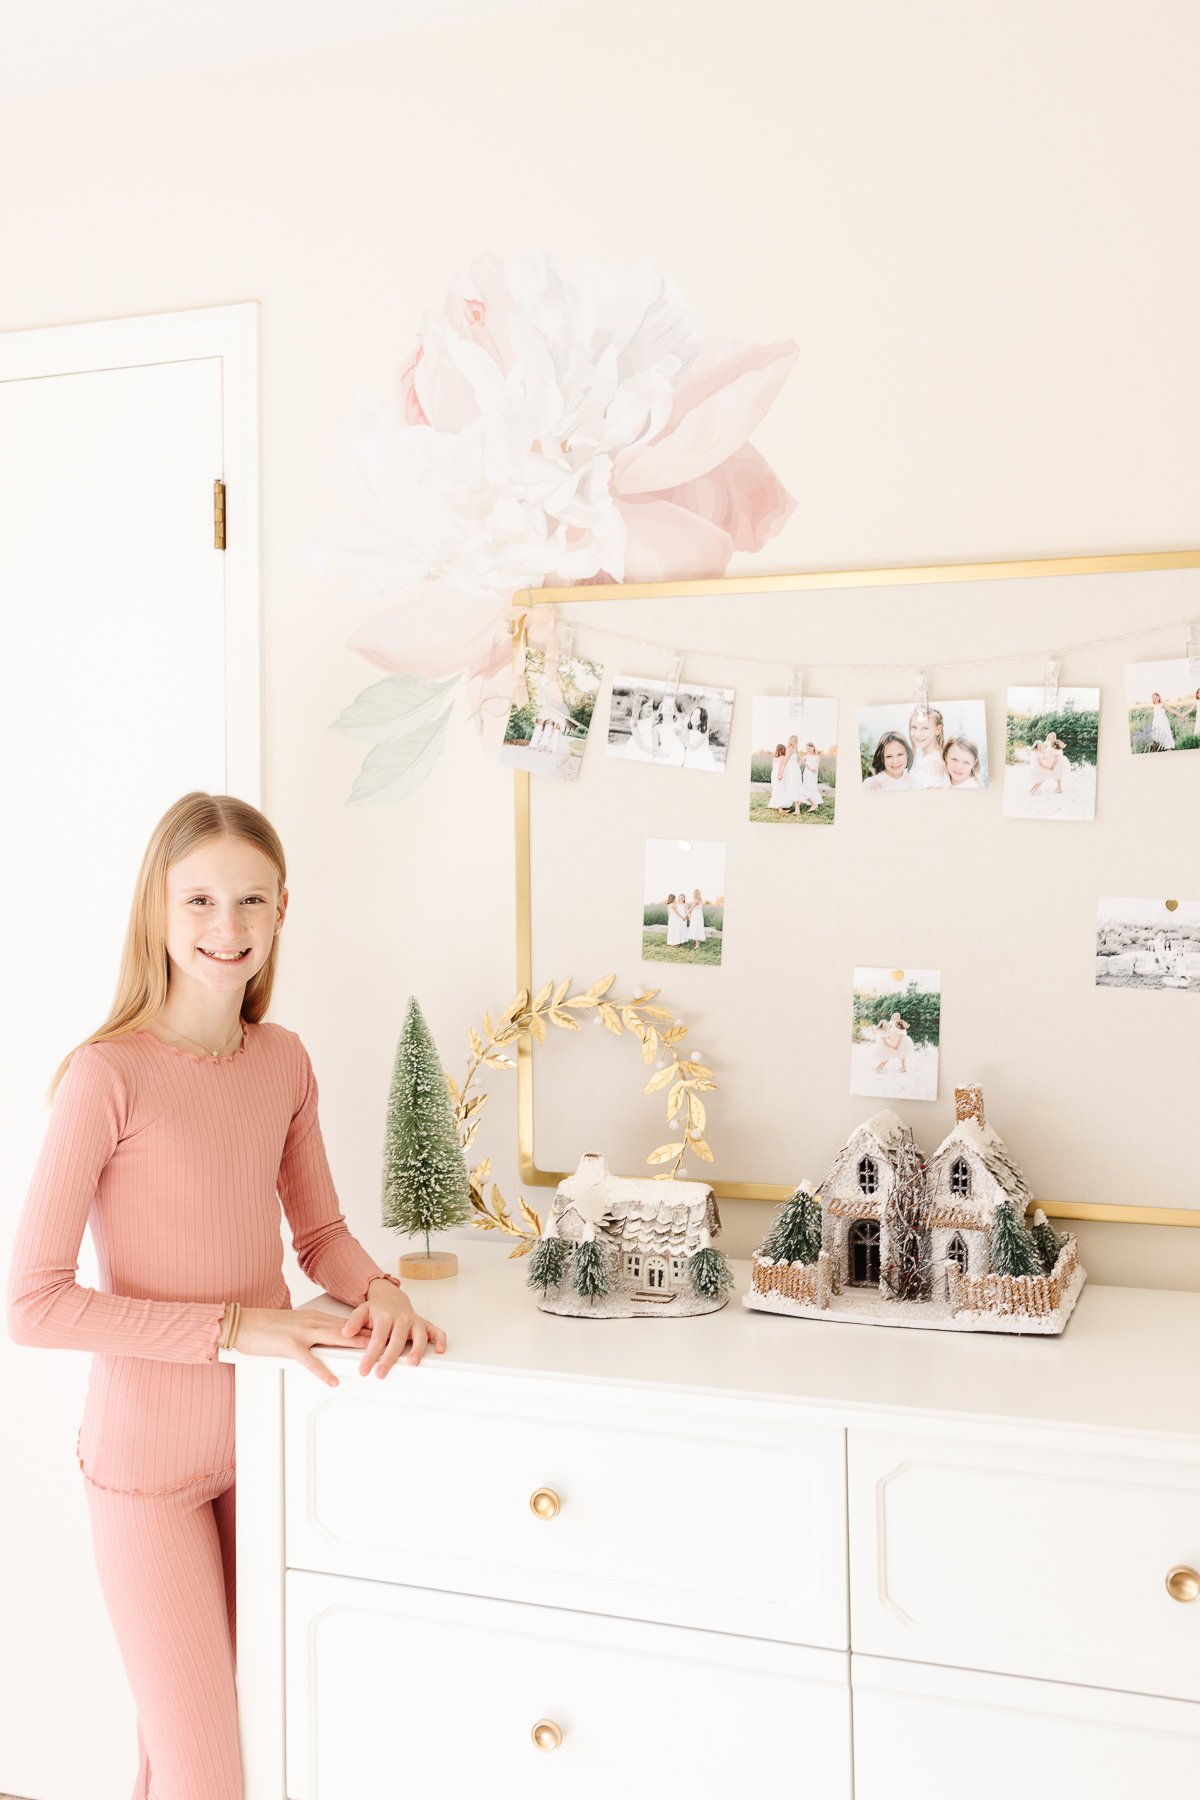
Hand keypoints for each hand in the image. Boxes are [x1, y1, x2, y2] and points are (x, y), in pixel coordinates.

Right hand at [232, 1305, 373, 1388]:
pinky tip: (333, 1380)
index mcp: (313, 1318)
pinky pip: (308, 1360)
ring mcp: (300, 1333)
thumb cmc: (266, 1327)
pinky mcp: (287, 1345)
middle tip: (388, 1339)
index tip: (384, 1330)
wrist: (242, 1322)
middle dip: (369, 1335)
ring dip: (353, 1347)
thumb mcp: (294, 1325)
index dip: (366, 1327)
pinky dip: (322, 1370)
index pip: (345, 1322)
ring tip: (371, 1356)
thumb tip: (327, 1338)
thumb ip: (311, 1331)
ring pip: (333, 1339)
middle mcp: (311, 1322)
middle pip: (346, 1329)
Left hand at [339, 1279, 446, 1377]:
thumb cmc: (377, 1309)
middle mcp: (402, 1319)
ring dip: (417, 1350)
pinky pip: (436, 1330)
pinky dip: (440, 1339)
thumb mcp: (362, 1311)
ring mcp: (414, 1322)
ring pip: (419, 1336)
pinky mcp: (424, 1324)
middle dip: (389, 1358)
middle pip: (397, 1341)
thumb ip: (353, 1322)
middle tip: (381, 1373)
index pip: (377, 1338)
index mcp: (385, 1316)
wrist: (391, 1297)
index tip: (364, 1369)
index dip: (370, 1355)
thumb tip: (345, 1332)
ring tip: (412, 1363)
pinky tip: (440, 1350)